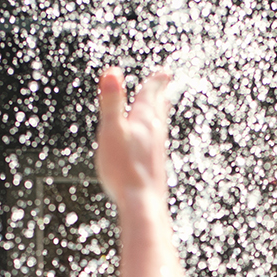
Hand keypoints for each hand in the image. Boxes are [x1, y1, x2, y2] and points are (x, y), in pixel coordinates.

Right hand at [95, 67, 173, 207]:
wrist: (142, 204)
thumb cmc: (124, 169)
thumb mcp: (112, 131)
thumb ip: (111, 102)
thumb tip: (112, 72)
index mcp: (144, 122)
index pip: (150, 96)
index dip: (155, 82)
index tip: (164, 72)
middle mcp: (154, 135)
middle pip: (157, 109)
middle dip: (158, 95)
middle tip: (164, 84)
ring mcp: (156, 152)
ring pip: (158, 127)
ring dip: (158, 115)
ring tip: (159, 110)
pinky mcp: (155, 168)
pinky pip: (155, 146)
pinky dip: (153, 137)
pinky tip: (151, 146)